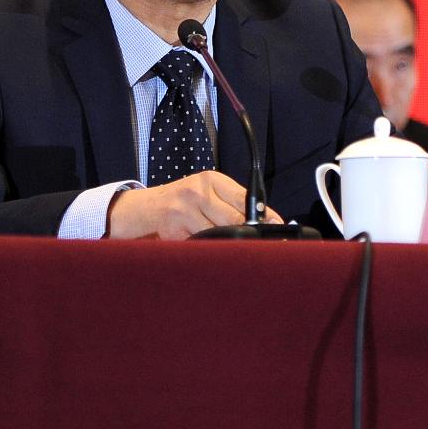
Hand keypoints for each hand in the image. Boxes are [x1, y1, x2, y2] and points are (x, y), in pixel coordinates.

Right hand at [104, 171, 285, 239]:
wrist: (149, 207)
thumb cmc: (186, 200)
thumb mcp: (208, 191)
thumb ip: (232, 202)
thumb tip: (267, 219)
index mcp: (211, 179)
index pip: (243, 198)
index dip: (263, 215)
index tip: (278, 226)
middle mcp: (197, 191)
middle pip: (233, 219)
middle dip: (247, 233)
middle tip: (261, 243)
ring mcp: (183, 211)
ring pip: (218, 235)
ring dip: (228, 244)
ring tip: (235, 249)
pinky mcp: (174, 230)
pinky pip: (201, 244)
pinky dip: (208, 248)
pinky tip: (209, 248)